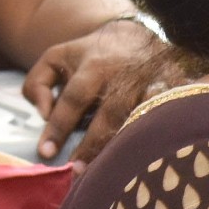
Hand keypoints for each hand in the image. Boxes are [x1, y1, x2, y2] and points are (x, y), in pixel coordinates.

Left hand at [22, 20, 170, 160]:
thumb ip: (37, 83)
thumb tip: (43, 113)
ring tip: (110, 174)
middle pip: (110, 113)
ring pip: (140, 118)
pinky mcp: (171, 92)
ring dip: (125, 146)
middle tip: (77, 171)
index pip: (74, 99)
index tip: (46, 152)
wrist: (135, 35)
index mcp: (93, 67)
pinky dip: (157, 136)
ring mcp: (150, 85)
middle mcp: (123, 76)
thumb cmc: (88, 56)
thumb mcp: (55, 59)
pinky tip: (147, 160)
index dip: (59, 126)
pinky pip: (166, 117)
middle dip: (93, 144)